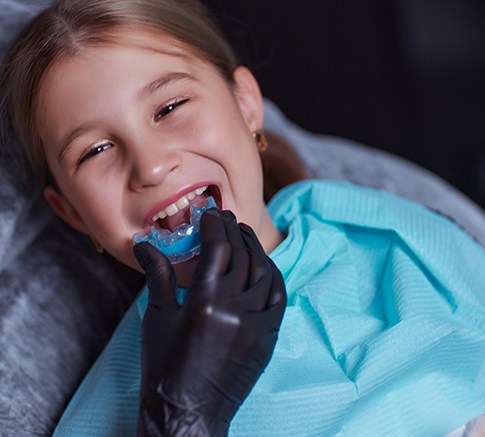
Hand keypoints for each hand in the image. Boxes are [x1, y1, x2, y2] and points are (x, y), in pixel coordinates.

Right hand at [134, 209, 285, 436]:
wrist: (187, 415)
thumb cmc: (164, 369)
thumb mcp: (157, 317)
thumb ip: (157, 275)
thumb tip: (144, 245)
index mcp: (204, 302)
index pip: (217, 248)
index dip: (215, 225)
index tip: (211, 213)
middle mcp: (235, 309)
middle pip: (242, 255)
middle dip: (234, 230)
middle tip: (226, 218)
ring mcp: (256, 324)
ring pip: (264, 272)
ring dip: (254, 248)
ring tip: (243, 234)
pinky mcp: (268, 337)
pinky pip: (278, 297)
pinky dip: (272, 274)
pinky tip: (262, 264)